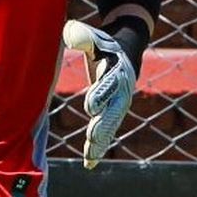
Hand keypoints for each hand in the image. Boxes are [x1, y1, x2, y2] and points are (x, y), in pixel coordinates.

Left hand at [62, 20, 135, 169]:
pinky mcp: (113, 112)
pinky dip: (99, 146)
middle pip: (113, 110)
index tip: (91, 106)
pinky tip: (90, 163)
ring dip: (101, 141)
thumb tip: (69, 33)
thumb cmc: (104, 42)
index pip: (109, 84)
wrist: (127, 48)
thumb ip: (82, 36)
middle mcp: (121, 90)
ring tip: (91, 157)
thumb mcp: (95, 36)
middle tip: (93, 138)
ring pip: (110, 125)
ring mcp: (119, 103)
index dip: (101, 94)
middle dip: (104, 125)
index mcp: (116, 70)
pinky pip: (107, 131)